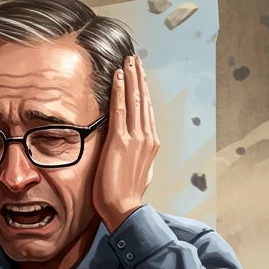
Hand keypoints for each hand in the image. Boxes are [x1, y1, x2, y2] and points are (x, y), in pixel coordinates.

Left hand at [92, 55, 159, 233]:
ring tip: (128, 60)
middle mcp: (147, 137)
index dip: (144, 91)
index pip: (147, 111)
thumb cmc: (127, 196)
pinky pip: (120, 110)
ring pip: (135, 100)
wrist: (125, 209)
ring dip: (131, 77)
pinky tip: (118, 76)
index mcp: (151, 144)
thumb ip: (139, 159)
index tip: (140, 76)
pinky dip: (120, 91)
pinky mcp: (120, 141)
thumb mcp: (139, 172)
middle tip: (135, 59)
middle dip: (139, 78)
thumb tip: (137, 154)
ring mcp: (135, 138)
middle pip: (144, 100)